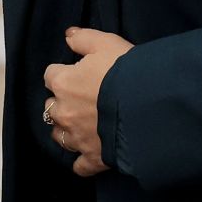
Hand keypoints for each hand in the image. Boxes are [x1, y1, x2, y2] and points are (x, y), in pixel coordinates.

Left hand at [42, 27, 132, 177]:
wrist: (150, 105)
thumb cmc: (127, 71)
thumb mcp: (106, 43)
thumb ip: (83, 38)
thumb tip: (68, 35)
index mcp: (63, 83)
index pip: (51, 75)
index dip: (64, 73)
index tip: (77, 73)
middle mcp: (64, 111)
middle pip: (50, 107)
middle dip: (62, 102)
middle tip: (81, 99)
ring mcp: (77, 137)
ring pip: (59, 135)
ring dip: (66, 130)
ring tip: (81, 125)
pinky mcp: (93, 158)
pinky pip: (80, 166)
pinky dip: (82, 162)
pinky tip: (89, 156)